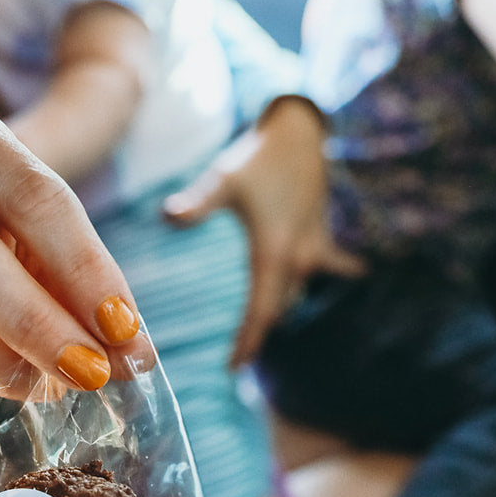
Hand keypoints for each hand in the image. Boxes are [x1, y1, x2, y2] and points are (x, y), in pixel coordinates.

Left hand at [163, 97, 365, 366]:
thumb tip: (168, 216)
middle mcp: (300, 258)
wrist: (301, 128)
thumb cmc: (259, 155)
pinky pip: (324, 273)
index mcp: (274, 253)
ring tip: (258, 336)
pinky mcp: (321, 238)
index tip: (233, 368)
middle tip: (238, 359)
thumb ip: (197, 203)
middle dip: (260, 333)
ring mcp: (315, 249)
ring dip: (279, 312)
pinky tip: (328, 289)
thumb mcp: (224, 178)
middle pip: (278, 309)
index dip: (248, 343)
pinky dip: (315, 284)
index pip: (261, 313)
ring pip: (295, 295)